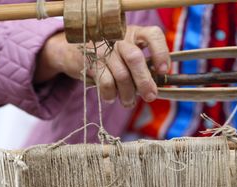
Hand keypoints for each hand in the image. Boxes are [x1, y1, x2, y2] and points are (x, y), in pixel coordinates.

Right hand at [34, 25, 169, 107]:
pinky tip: (111, 97)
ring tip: (129, 102)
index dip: (161, 53)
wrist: (73, 51)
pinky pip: (106, 84)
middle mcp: (119, 38)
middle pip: (135, 58)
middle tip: (150, 96)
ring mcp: (103, 49)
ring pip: (122, 75)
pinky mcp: (91, 62)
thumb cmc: (109, 58)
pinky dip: (111, 95)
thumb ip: (142, 67)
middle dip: (145, 81)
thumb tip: (156, 89)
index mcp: (134, 34)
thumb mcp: (127, 55)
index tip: (163, 71)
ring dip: (128, 94)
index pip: (152, 35)